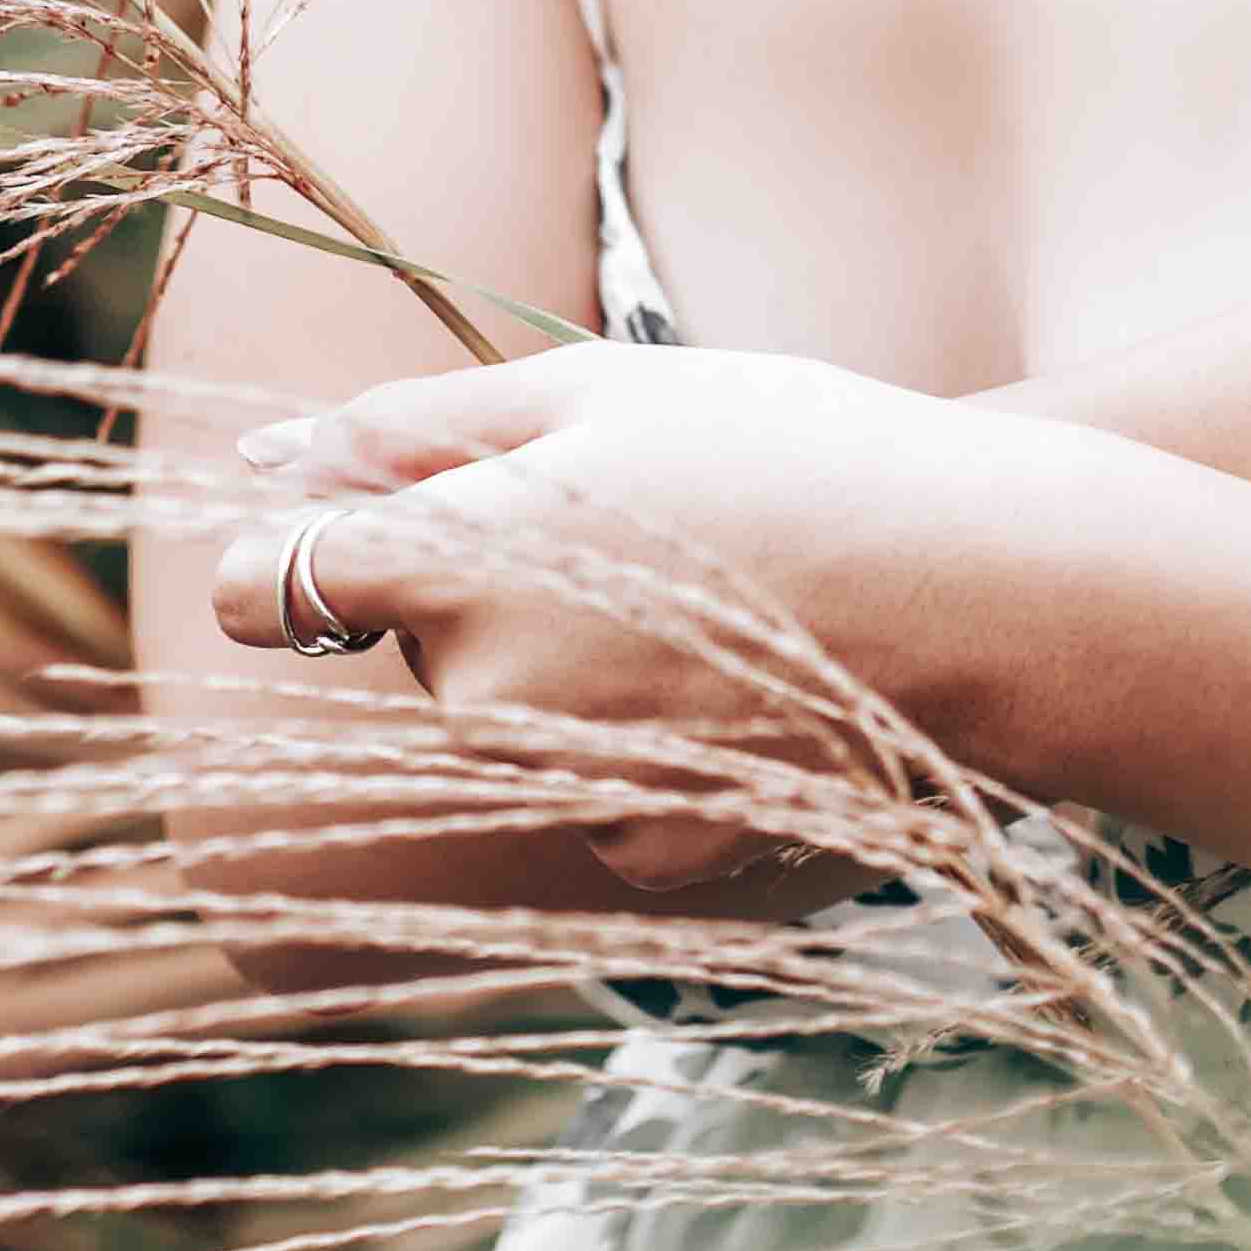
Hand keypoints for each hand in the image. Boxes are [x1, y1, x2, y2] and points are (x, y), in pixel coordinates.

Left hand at [212, 335, 1016, 892]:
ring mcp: (562, 792)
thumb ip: (420, 424)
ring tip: (713, 601)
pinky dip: (648, 746)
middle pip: (425, 644)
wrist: (979, 591)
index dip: (287, 562)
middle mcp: (483, 693)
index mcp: (457, 559)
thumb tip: (270, 459)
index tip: (330, 546)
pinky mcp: (643, 860)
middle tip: (638, 529)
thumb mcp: (605, 391)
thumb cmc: (793, 452)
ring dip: (575, 668)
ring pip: (514, 719)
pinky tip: (744, 686)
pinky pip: (597, 795)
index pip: (275, 586)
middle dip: (494, 591)